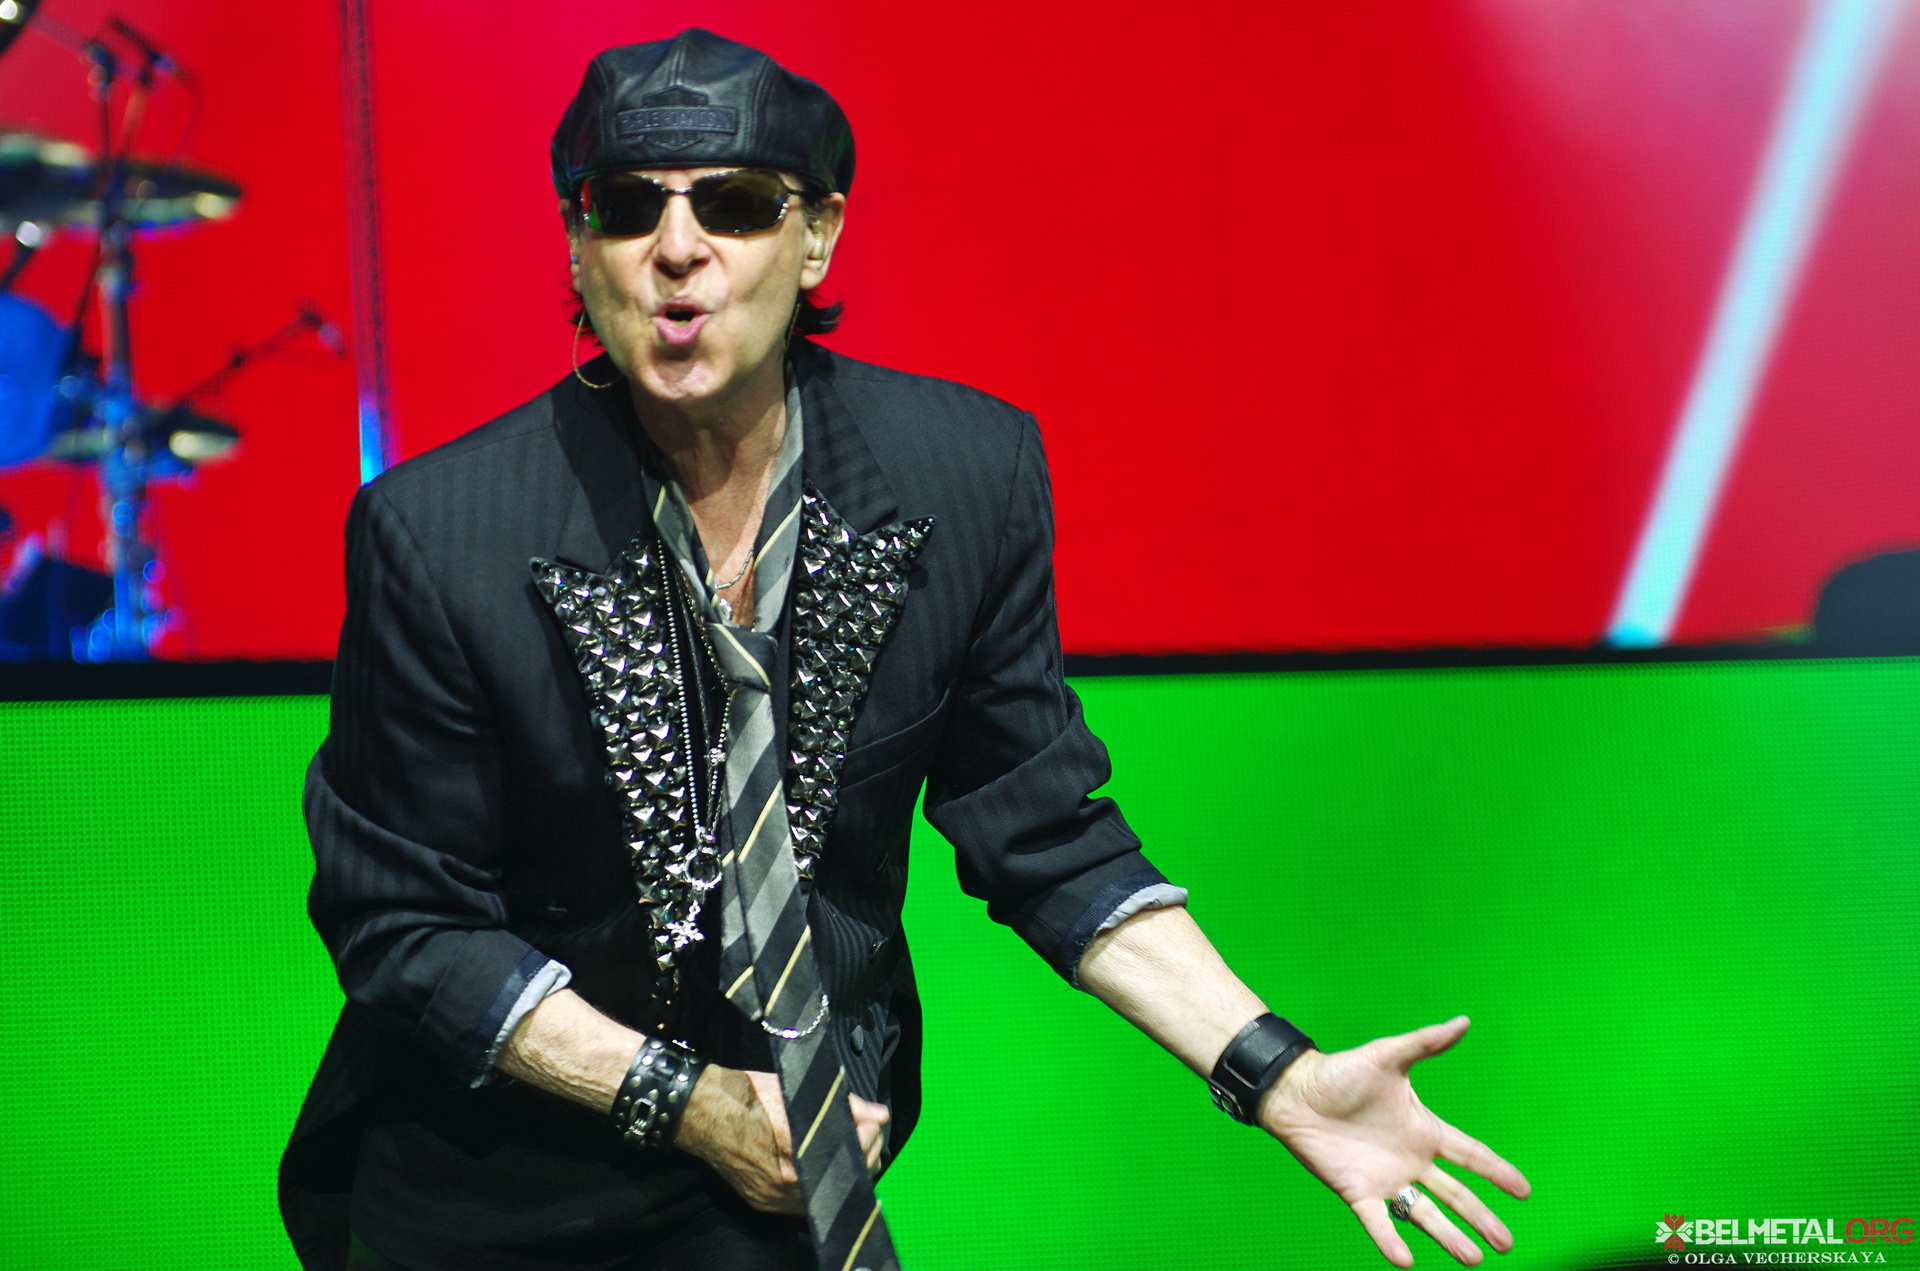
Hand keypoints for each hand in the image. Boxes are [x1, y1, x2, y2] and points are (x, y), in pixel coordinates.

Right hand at [672, 1064, 889, 1213]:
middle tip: (864, 1133)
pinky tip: (825, 1166)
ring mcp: (773, 1196)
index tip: (871, 1121)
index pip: (850, 1152)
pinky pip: (805, 1203)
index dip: (868, 1136)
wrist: (703, 1112)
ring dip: (844, 1171)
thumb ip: (843, 1104)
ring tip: (847, 1147)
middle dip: (863, 1154)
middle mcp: (784, 1179)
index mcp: (793, 1145)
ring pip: (827, 1194)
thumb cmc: (748, 1094)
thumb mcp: (796, 1088)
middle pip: (844, 1178)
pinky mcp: (764, 1203)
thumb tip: (879, 1114)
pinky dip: (821, 1185)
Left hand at [1259, 1016, 1529, 1266]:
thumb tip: (1463, 1021)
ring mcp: (1385, 1178)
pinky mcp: (1357, 1191)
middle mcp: (1411, 1160)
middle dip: (1482, 1219)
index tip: (1525, 1191)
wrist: (1295, 1091)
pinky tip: (1406, 1262)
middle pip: (1456, 1195)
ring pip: (1425, 1214)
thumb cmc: (1341, 1072)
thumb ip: (1426, 1043)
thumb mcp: (1387, 1056)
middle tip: (1506, 1245)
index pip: (1471, 1155)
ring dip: (1449, 1237)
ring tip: (1473, 1260)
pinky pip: (1379, 1222)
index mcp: (1424, 1130)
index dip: (1497, 1172)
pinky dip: (1391, 1242)